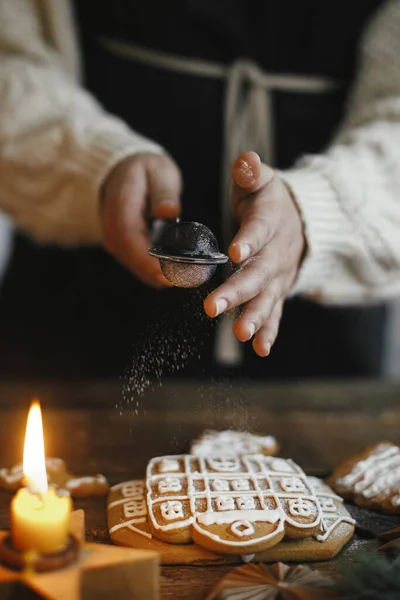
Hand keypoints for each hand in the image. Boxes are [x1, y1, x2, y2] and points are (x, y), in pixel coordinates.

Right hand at [100, 153, 180, 287]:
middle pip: (130, 257)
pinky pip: (134, 263)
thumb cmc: (144, 171)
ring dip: (155, 276)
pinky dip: (152, 272)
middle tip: (183, 281)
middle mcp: (111, 225)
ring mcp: (114, 237)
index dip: (147, 260)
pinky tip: (170, 275)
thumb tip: (168, 210)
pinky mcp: (120, 245)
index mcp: (121, 204)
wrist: (123, 171)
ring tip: (181, 280)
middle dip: (155, 273)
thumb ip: (164, 192)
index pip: (129, 237)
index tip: (167, 274)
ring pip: (131, 264)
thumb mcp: (159, 171)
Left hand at [204, 151, 304, 356]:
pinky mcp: (278, 290)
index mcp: (270, 222)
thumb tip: (245, 161)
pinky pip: (275, 312)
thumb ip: (250, 172)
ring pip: (267, 298)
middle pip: (258, 273)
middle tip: (213, 308)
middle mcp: (277, 253)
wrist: (301, 222)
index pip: (259, 231)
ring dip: (254, 317)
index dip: (248, 240)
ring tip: (240, 334)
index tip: (234, 252)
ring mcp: (279, 275)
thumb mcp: (261, 179)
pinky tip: (260, 349)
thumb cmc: (270, 200)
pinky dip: (269, 330)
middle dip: (237, 291)